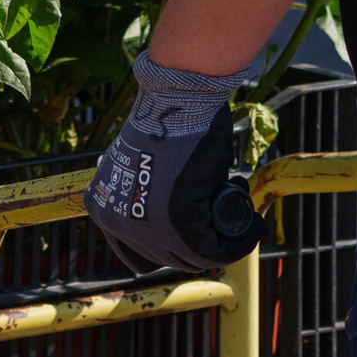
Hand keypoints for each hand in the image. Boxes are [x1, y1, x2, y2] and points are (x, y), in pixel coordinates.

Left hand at [89, 63, 265, 274]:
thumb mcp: (146, 162)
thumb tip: (178, 209)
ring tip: (243, 219)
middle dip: (200, 244)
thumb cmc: (168, 121)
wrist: (178, 98)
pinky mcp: (176, 224)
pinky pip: (214, 250)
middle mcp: (116, 222)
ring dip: (223, 245)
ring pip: (193, 257)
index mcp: (103, 207)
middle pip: (166, 257)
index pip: (135, 252)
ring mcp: (144, 227)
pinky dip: (238, 243)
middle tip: (224, 221)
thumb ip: (149, 189)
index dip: (170, 248)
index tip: (196, 232)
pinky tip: (253, 227)